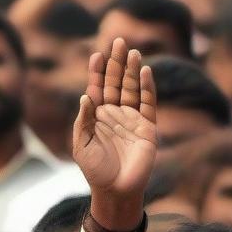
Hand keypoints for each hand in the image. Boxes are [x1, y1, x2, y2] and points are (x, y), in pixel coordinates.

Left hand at [73, 38, 156, 230]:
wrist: (116, 190)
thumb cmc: (95, 170)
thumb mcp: (82, 146)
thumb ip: (83, 122)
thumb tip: (85, 97)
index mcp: (96, 118)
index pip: (97, 89)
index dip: (96, 72)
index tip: (96, 54)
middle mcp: (114, 114)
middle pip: (116, 83)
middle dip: (116, 63)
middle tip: (117, 41)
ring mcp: (132, 118)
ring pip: (132, 88)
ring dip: (132, 70)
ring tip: (131, 51)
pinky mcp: (147, 126)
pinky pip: (148, 102)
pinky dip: (147, 87)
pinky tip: (145, 71)